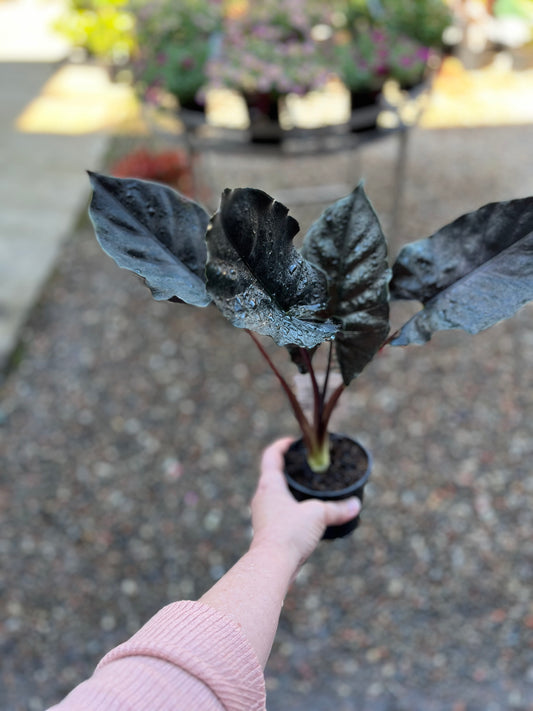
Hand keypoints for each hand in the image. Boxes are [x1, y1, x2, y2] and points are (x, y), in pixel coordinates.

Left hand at [250, 438, 360, 569]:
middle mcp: (262, 497)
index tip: (292, 442)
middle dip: (288, 470)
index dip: (281, 446)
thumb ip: (337, 509)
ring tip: (308, 491)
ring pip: (276, 496)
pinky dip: (291, 510)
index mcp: (269, 485)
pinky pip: (280, 513)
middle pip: (273, 476)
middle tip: (305, 466)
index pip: (271, 456)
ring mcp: (263, 515)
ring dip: (289, 492)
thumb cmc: (289, 533)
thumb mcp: (317, 515)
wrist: (272, 565)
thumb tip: (355, 505)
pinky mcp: (268, 531)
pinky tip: (305, 517)